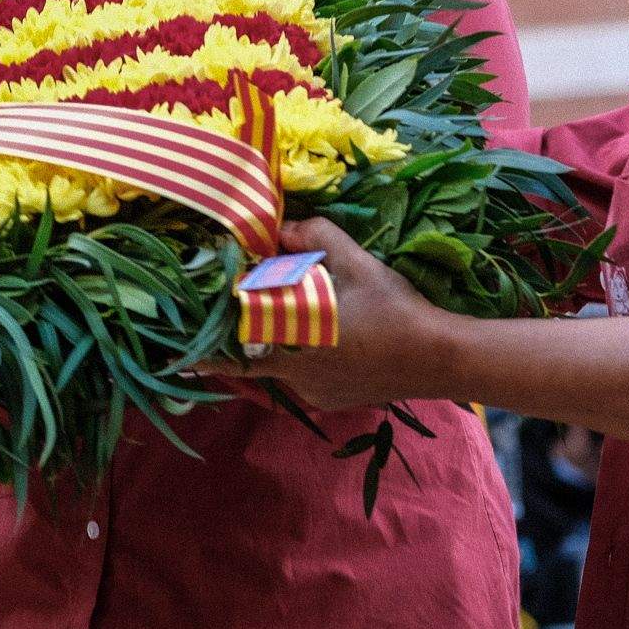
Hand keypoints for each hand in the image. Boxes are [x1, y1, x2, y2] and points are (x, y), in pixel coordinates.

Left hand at [230, 218, 461, 410]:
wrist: (440, 358)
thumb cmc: (395, 309)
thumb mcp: (358, 263)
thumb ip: (317, 237)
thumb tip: (281, 227)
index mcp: (293, 345)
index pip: (234, 353)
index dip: (209, 349)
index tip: (187, 346)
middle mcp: (297, 377)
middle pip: (251, 363)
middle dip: (236, 347)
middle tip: (219, 331)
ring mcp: (315, 393)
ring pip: (277, 371)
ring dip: (272, 350)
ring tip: (278, 326)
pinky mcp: (332, 401)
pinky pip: (301, 382)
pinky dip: (297, 363)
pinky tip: (314, 343)